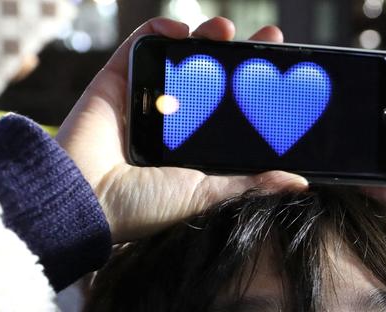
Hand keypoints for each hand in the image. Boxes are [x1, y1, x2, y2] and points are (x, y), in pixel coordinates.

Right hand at [56, 17, 307, 243]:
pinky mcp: (117, 81)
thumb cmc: (145, 207)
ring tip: (225, 31)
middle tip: (268, 39)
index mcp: (197, 148)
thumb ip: (250, 184)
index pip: (236, 111)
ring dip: (206, 38)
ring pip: (182, 58)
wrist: (87, 199)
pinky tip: (180, 29)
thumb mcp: (209, 195)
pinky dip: (161, 30)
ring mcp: (146, 99)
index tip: (287, 73)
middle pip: (214, 78)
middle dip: (242, 57)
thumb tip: (298, 181)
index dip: (261, 90)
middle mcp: (174, 121)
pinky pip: (141, 45)